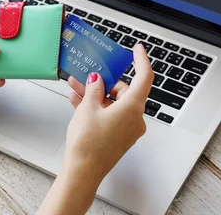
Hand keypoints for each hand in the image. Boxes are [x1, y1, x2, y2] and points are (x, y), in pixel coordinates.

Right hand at [65, 44, 153, 182]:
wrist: (83, 171)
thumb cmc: (88, 143)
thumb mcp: (88, 108)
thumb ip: (94, 89)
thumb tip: (97, 80)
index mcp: (133, 107)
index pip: (144, 77)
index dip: (141, 60)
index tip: (138, 49)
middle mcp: (134, 118)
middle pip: (124, 91)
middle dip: (104, 82)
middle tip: (89, 74)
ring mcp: (127, 129)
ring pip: (113, 103)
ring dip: (95, 94)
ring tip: (76, 87)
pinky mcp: (118, 137)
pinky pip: (109, 115)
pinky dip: (96, 107)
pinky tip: (77, 101)